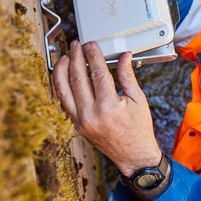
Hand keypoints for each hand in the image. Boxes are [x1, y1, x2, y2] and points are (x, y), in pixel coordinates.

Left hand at [52, 40, 161, 176]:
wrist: (133, 154)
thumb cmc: (138, 129)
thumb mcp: (138, 99)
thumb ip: (127, 76)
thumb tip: (124, 57)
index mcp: (109, 107)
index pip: (97, 73)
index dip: (93, 56)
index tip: (91, 46)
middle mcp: (91, 114)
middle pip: (77, 78)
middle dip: (75, 58)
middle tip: (77, 46)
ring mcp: (81, 121)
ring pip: (63, 90)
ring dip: (62, 70)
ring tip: (64, 57)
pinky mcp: (77, 125)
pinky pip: (64, 102)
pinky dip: (61, 86)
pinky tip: (63, 76)